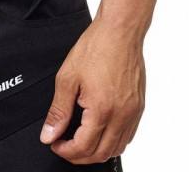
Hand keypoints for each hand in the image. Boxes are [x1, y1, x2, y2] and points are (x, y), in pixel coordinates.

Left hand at [39, 16, 145, 163]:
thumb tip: (49, 133)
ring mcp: (133, 113)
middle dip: (80, 156)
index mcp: (102, 109)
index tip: (55, 144)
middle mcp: (122, 115)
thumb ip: (58, 110)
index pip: (84, 147)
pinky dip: (113, 141)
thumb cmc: (96, 48)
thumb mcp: (67, 78)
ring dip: (98, 152)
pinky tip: (101, 133)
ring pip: (117, 148)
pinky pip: (128, 136)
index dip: (66, 151)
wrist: (119, 32)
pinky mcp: (139, 107)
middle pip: (102, 154)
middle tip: (64, 146)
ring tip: (80, 142)